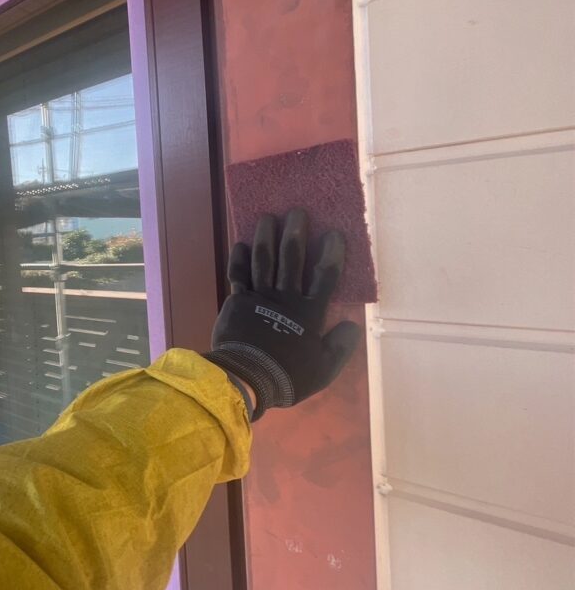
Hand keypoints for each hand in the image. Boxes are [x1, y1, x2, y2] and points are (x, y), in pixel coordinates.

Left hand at [204, 209, 360, 420]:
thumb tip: (353, 325)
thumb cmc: (288, 375)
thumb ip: (340, 346)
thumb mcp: (324, 369)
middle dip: (295, 233)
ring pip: (264, 260)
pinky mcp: (237, 301)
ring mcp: (259, 297)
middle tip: (297, 211)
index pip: (325, 277)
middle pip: (292, 259)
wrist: (247, 378)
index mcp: (309, 313)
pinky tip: (240, 244)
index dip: (331, 253)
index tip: (333, 232)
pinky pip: (238, 274)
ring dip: (266, 237)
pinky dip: (239, 259)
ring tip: (268, 218)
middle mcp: (286, 298)